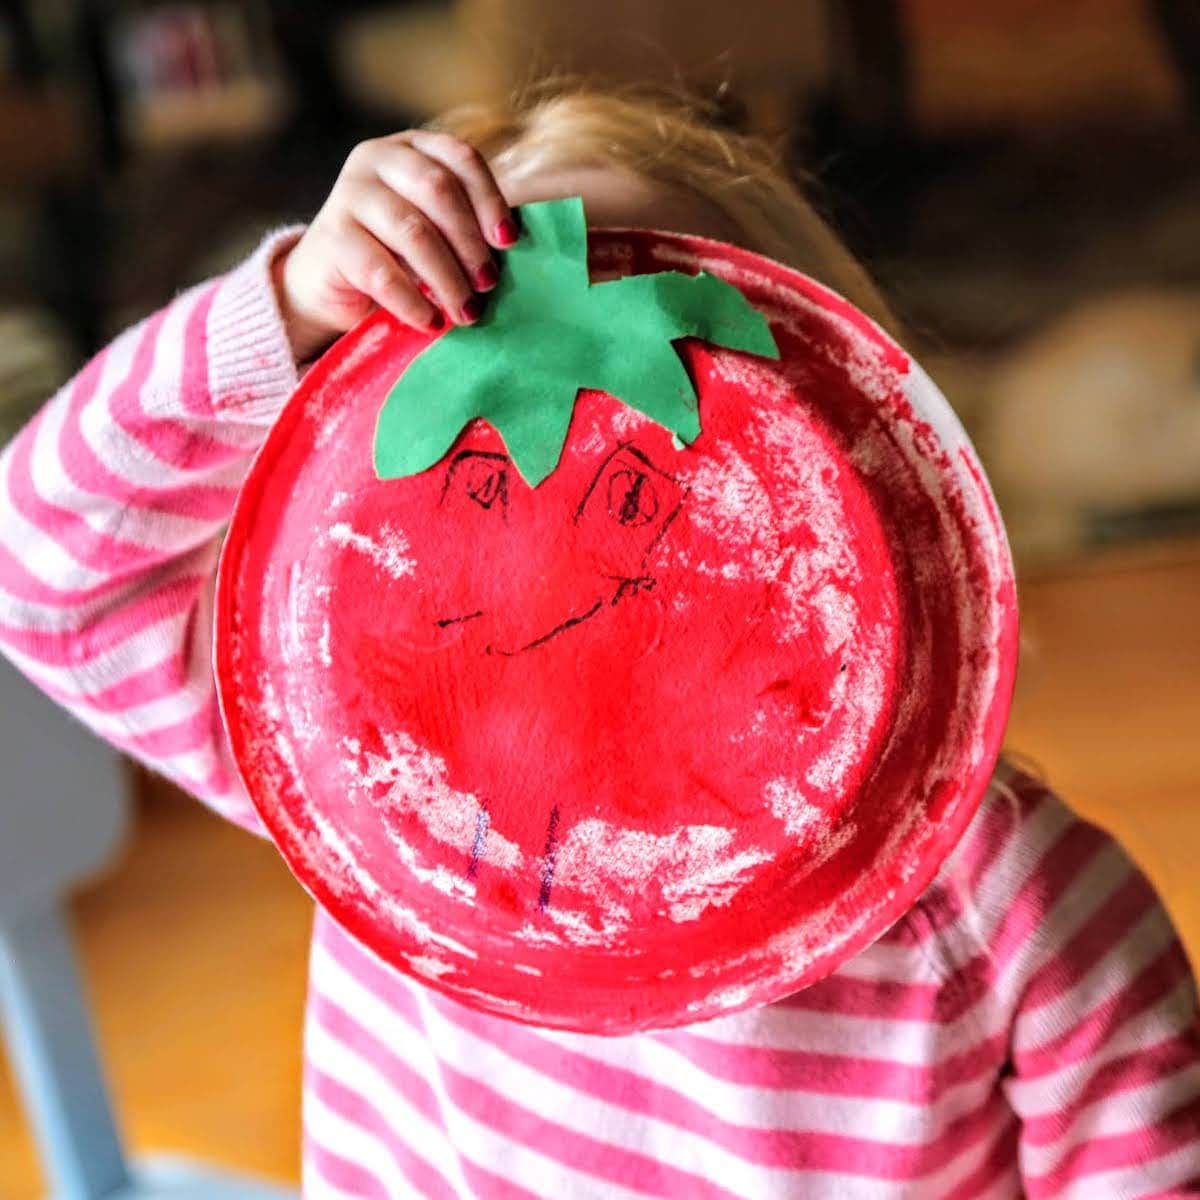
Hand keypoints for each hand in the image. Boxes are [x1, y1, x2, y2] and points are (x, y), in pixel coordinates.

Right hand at [273, 131, 519, 361]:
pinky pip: (381, 272)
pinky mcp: (331, 238)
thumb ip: (466, 226)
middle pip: (437, 189)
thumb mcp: (434, 229)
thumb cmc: (396, 253)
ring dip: (447, 278)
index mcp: (411, 148)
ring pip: (412, 231)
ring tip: (467, 312)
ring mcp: (348, 194)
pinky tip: (431, 323)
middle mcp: (376, 159)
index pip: (459, 158)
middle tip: (488, 285)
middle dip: (470, 242)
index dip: (489, 198)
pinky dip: (413, 302)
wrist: (329, 282)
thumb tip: (515, 248)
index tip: (508, 242)